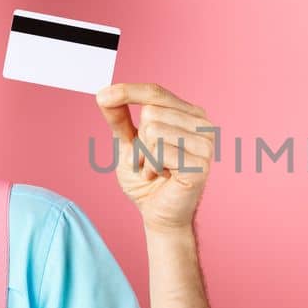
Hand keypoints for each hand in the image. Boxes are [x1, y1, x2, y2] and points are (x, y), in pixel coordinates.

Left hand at [95, 83, 213, 234]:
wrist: (158, 215)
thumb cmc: (147, 179)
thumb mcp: (128, 144)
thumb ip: (119, 118)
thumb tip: (104, 94)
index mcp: (189, 114)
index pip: (156, 92)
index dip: (128, 92)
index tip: (101, 95)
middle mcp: (202, 124)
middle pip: (150, 112)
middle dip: (138, 141)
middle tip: (148, 161)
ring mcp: (205, 143)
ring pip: (153, 130)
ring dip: (144, 156)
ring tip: (155, 170)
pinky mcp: (201, 163)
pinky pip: (160, 152)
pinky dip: (151, 167)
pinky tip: (163, 178)